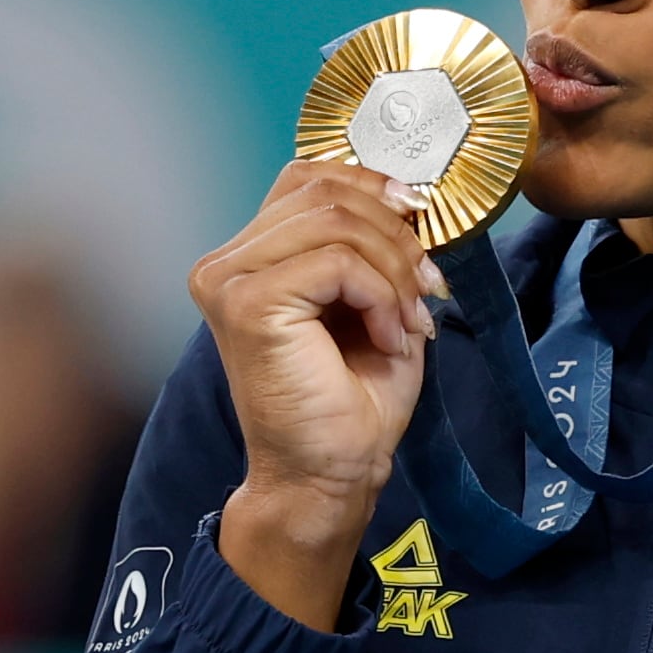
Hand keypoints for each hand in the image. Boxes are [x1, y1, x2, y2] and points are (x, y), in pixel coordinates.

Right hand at [190, 160, 444, 628]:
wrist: (329, 476)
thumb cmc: (351, 399)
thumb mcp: (371, 299)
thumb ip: (370, 241)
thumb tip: (408, 191)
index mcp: (249, 255)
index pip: (310, 176)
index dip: (374, 186)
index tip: (422, 228)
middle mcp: (225, 261)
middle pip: (327, 191)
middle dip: (395, 235)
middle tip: (427, 289)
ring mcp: (228, 280)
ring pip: (336, 220)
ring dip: (394, 269)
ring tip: (411, 320)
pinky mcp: (246, 303)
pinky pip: (338, 261)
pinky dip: (382, 295)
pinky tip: (390, 338)